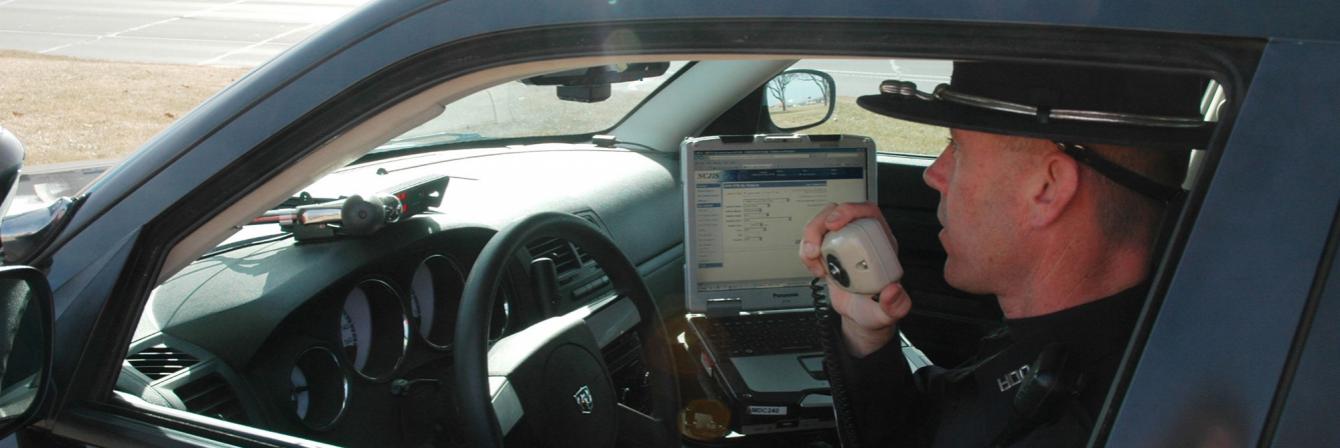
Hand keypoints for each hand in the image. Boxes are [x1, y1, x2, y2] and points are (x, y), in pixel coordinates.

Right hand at [799, 202, 910, 356]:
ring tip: (812, 258)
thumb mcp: (887, 312)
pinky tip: (815, 269)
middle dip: (820, 223)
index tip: (834, 224)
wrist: (856, 316)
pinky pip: (810, 240)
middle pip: (838, 213)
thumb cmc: (874, 309)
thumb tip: (893, 291)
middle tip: (814, 245)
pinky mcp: (826, 251)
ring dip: (810, 237)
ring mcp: (841, 243)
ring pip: (820, 223)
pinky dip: (805, 252)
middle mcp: (859, 238)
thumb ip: (895, 306)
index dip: (850, 210)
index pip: (867, 212)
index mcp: (878, 243)